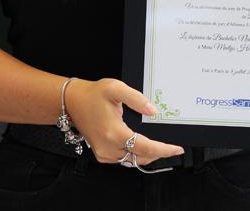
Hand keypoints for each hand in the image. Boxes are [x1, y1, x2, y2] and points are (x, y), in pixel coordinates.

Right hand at [64, 78, 183, 164]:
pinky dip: (134, 155)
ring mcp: (104, 153)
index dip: (164, 150)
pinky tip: (140, 146)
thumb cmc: (93, 94)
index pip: (146, 148)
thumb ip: (137, 99)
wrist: (72, 101)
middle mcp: (109, 147)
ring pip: (132, 161)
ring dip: (146, 155)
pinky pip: (122, 160)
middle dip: (158, 153)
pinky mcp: (101, 154)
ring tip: (159, 147)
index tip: (177, 149)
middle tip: (172, 147)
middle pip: (141, 157)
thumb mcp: (116, 88)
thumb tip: (153, 111)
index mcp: (115, 133)